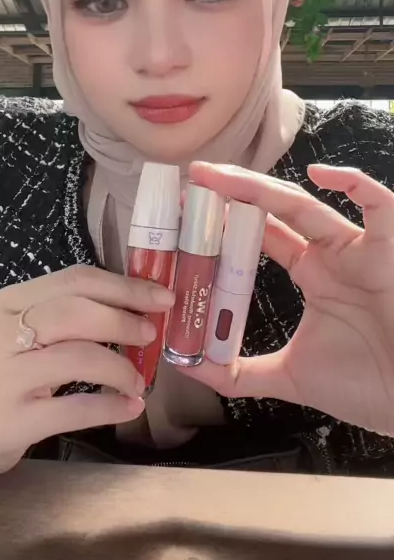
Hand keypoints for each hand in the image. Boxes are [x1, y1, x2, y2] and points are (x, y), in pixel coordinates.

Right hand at [0, 265, 172, 473]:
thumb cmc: (2, 369)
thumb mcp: (21, 329)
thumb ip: (67, 312)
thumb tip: (140, 305)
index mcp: (6, 303)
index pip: (74, 280)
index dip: (124, 287)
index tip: (161, 297)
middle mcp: (0, 335)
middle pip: (74, 313)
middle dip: (123, 320)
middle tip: (150, 335)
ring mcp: (3, 379)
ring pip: (78, 358)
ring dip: (121, 368)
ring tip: (138, 382)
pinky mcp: (11, 422)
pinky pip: (75, 409)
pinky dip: (111, 406)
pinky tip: (130, 407)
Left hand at [182, 162, 393, 437]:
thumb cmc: (367, 385)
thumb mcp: (290, 377)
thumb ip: (239, 373)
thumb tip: (186, 363)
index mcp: (312, 274)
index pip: (262, 235)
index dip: (228, 220)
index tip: (188, 209)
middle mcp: (331, 254)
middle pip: (275, 210)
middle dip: (233, 192)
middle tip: (193, 178)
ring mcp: (358, 249)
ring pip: (306, 204)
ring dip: (260, 186)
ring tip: (217, 175)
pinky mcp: (388, 251)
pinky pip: (379, 205)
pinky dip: (354, 184)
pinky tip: (319, 174)